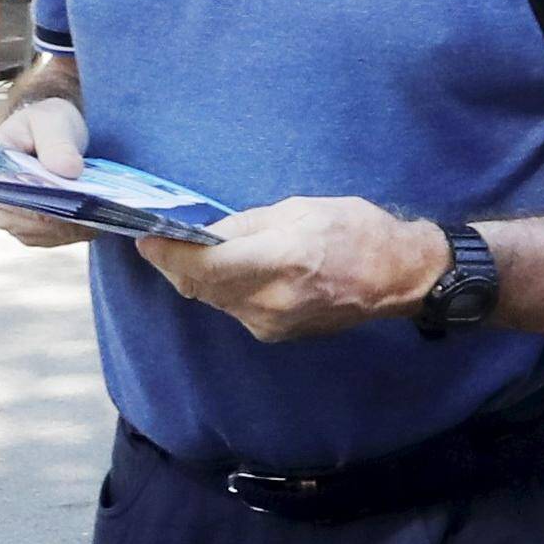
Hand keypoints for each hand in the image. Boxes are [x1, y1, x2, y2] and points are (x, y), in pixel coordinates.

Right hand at [0, 93, 95, 250]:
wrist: (53, 136)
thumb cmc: (46, 124)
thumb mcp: (52, 121)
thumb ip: (56, 142)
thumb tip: (68, 169)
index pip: (2, 187)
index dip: (31, 194)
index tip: (62, 193)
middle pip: (23, 216)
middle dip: (57, 213)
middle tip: (92, 206)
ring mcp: (8, 217)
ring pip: (40, 231)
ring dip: (70, 225)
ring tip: (98, 212)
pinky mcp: (29, 230)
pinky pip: (53, 237)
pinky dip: (75, 231)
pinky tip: (94, 220)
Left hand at [141, 197, 448, 343]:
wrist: (397, 277)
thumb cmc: (356, 231)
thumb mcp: (300, 210)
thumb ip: (248, 224)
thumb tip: (208, 232)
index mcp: (281, 260)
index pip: (204, 263)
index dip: (168, 252)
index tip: (146, 237)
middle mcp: (271, 300)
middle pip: (200, 286)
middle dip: (172, 264)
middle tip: (155, 242)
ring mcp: (272, 323)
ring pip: (213, 299)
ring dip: (193, 278)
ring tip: (181, 253)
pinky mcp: (275, 334)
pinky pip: (233, 309)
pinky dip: (218, 290)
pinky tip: (218, 272)